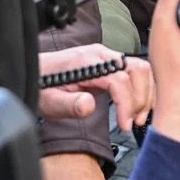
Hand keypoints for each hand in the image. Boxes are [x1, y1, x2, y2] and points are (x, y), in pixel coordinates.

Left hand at [37, 44, 152, 124]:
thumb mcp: (49, 102)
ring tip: (139, 116)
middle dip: (141, 99)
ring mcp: (106, 56)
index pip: (119, 80)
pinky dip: (142, 88)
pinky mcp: (109, 61)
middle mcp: (100, 54)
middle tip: (135, 122)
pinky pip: (135, 70)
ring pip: (140, 68)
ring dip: (145, 93)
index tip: (125, 125)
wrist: (34, 72)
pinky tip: (138, 105)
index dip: (127, 104)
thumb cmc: (41, 87)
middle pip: (137, 70)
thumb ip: (69, 105)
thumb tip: (89, 106)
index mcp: (86, 62)